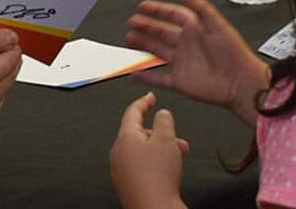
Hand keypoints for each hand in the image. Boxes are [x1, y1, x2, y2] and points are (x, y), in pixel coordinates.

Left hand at [110, 92, 188, 208]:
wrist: (154, 208)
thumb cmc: (158, 178)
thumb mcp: (167, 140)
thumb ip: (164, 121)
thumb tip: (162, 114)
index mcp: (125, 137)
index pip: (132, 112)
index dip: (144, 102)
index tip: (150, 97)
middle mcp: (118, 152)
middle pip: (139, 134)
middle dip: (160, 135)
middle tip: (176, 140)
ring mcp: (120, 169)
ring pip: (142, 151)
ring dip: (160, 150)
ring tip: (176, 158)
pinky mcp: (126, 183)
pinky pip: (140, 166)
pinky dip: (153, 164)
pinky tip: (166, 171)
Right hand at [125, 0, 269, 125]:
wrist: (241, 83)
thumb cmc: (235, 55)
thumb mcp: (218, 25)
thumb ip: (201, 8)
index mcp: (196, 29)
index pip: (172, 15)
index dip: (158, 10)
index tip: (143, 6)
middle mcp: (187, 44)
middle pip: (161, 32)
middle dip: (146, 26)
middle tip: (132, 22)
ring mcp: (182, 63)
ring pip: (157, 50)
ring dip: (143, 44)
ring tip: (129, 38)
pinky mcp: (180, 81)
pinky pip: (159, 77)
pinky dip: (146, 76)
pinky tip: (135, 73)